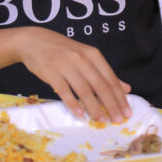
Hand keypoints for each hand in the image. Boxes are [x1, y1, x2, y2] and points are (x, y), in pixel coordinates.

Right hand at [17, 28, 131, 123]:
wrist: (34, 41)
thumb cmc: (63, 50)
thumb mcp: (86, 56)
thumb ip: (104, 72)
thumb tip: (126, 88)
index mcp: (92, 54)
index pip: (110, 79)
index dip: (120, 97)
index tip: (127, 112)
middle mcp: (81, 59)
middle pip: (100, 86)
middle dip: (111, 105)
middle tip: (118, 120)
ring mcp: (66, 65)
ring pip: (84, 90)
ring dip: (94, 108)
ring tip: (101, 120)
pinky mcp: (51, 72)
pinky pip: (64, 91)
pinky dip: (73, 104)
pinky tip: (80, 115)